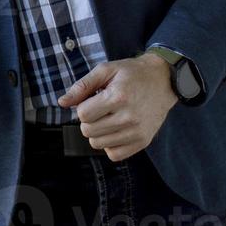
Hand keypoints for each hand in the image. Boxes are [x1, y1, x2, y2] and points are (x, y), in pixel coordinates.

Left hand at [58, 54, 176, 161]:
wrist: (163, 80)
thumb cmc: (132, 73)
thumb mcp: (106, 70)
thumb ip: (82, 86)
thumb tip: (62, 102)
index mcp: (118, 97)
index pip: (83, 115)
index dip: (83, 107)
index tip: (93, 99)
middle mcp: (129, 117)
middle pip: (88, 131)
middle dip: (88, 120)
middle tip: (100, 109)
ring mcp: (137, 132)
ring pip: (98, 144)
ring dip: (98, 132)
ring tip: (108, 118)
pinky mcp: (143, 142)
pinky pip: (114, 155)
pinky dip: (110, 145)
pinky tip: (115, 130)